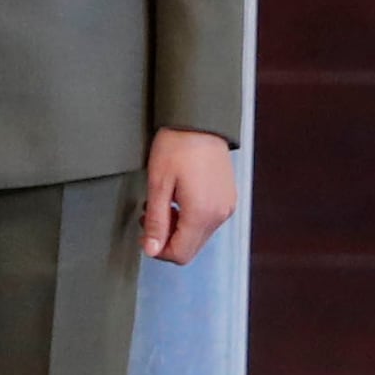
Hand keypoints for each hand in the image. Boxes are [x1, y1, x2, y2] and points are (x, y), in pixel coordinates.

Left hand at [139, 126, 238, 266]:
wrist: (200, 121)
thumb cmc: (178, 145)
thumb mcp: (158, 184)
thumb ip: (155, 221)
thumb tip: (152, 250)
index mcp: (201, 214)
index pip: (180, 254)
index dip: (158, 250)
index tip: (145, 235)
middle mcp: (219, 215)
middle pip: (191, 248)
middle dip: (167, 239)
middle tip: (149, 217)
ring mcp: (226, 206)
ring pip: (199, 236)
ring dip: (178, 228)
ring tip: (162, 205)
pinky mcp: (228, 198)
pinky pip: (208, 220)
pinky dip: (191, 218)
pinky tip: (179, 199)